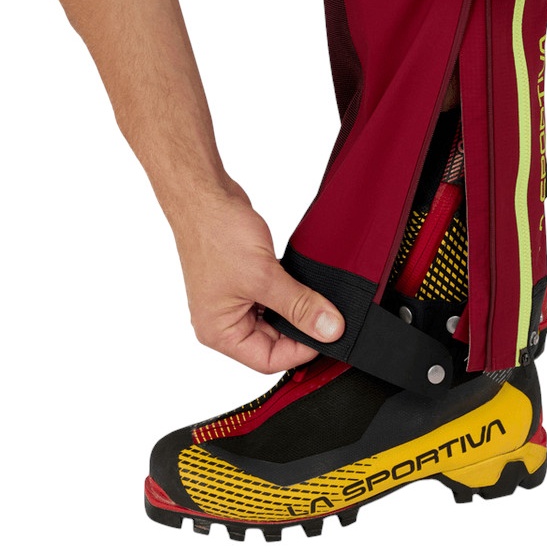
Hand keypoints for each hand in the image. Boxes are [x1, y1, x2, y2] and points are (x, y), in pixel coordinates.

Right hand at [168, 181, 344, 372]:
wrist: (206, 195)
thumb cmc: (216, 234)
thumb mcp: (265, 277)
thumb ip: (300, 306)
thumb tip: (329, 330)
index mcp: (219, 332)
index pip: (267, 360)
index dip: (301, 352)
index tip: (330, 336)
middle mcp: (224, 322)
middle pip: (274, 343)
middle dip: (302, 331)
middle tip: (331, 316)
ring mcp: (235, 302)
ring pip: (277, 320)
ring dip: (299, 311)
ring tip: (318, 298)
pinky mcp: (246, 283)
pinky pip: (275, 300)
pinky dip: (293, 295)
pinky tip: (305, 284)